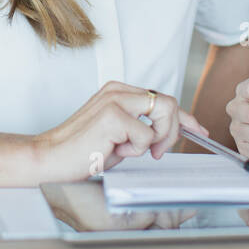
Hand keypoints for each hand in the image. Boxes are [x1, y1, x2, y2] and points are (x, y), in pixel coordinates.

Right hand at [31, 81, 207, 183]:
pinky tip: (112, 150)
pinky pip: (146, 135)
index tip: (199, 131)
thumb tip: (172, 132)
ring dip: (154, 139)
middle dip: (172, 131)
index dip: (185, 117)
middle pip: (169, 103)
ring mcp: (115, 100)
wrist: (49, 158)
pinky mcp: (112, 115)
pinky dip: (135, 149)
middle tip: (156, 152)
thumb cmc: (82, 151)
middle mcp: (118, 90)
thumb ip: (143, 128)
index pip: (162, 99)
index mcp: (119, 91)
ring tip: (129, 150)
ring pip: (163, 113)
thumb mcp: (120, 136)